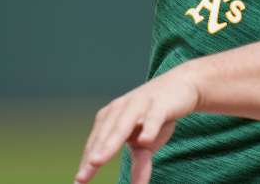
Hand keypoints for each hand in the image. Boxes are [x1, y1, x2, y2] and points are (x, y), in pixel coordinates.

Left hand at [74, 65, 200, 183]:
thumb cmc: (156, 116)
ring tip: (97, 161)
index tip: (78, 182)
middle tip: (82, 177)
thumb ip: (140, 163)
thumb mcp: (147, 142)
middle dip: (93, 156)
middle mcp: (121, 109)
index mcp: (111, 117)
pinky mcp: (160, 104)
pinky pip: (153, 118)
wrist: (181, 85)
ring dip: (109, 144)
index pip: (96, 143)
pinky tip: (144, 141)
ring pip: (122, 126)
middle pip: (104, 136)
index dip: (86, 163)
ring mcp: (139, 104)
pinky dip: (148, 129)